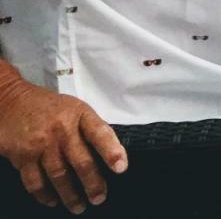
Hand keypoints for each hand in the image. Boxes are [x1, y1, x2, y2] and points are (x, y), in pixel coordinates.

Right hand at [0, 80, 126, 212]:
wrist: (12, 101)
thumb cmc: (50, 107)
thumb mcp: (75, 109)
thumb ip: (90, 129)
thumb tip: (110, 154)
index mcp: (80, 114)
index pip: (100, 133)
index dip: (112, 151)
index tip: (121, 168)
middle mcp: (62, 129)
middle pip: (81, 161)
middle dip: (93, 183)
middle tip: (99, 198)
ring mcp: (41, 144)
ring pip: (59, 176)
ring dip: (70, 195)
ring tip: (79, 206)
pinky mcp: (23, 156)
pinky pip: (35, 182)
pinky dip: (44, 195)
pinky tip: (52, 201)